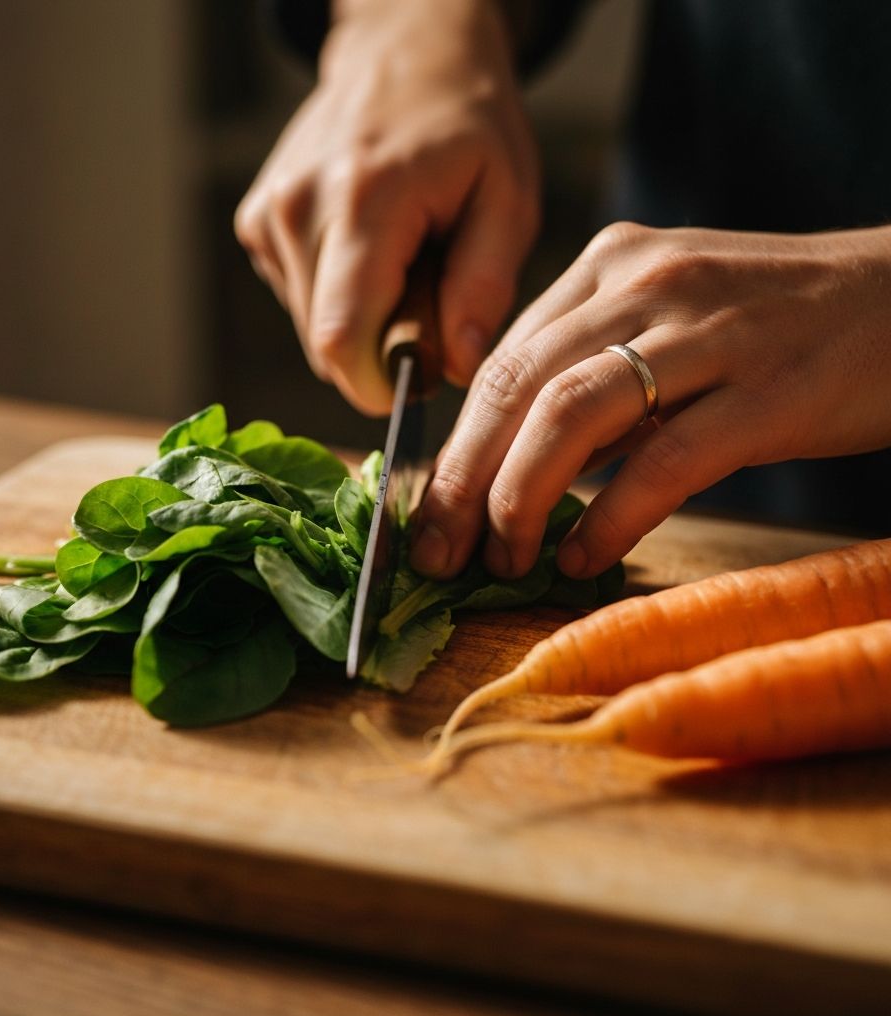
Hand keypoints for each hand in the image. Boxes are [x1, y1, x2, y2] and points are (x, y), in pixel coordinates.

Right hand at [234, 0, 539, 414]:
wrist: (406, 53)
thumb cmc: (469, 126)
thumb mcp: (508, 198)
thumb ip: (484, 286)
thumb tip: (453, 367)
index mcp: (363, 201)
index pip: (341, 338)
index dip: (376, 385)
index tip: (416, 381)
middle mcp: (298, 208)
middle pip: (325, 344)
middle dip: (379, 352)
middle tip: (428, 304)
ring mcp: (268, 214)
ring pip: (311, 328)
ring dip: (361, 323)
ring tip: (401, 266)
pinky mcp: (257, 223)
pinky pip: (300, 299)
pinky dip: (338, 296)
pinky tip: (368, 251)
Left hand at [410, 222, 890, 577]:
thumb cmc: (777, 323)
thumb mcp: (667, 321)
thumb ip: (593, 371)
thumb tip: (516, 462)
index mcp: (610, 264)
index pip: (504, 360)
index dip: (456, 443)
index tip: (431, 508)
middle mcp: (646, 282)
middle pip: (517, 386)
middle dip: (463, 478)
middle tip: (436, 548)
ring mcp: (708, 330)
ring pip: (571, 415)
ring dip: (519, 498)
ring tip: (502, 558)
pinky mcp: (767, 389)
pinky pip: (663, 459)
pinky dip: (610, 516)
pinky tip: (581, 556)